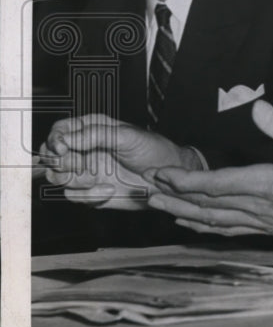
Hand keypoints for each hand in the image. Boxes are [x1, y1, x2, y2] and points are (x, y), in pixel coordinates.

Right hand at [40, 114, 201, 209]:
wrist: (167, 180)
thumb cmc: (153, 151)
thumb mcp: (127, 136)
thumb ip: (95, 135)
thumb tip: (66, 139)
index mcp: (91, 129)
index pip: (59, 130)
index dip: (55, 139)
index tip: (63, 148)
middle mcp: (84, 150)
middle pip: (51, 155)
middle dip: (61, 162)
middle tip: (80, 164)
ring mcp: (86, 172)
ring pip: (58, 177)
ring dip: (75, 179)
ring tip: (95, 177)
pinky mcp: (91, 192)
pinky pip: (74, 196)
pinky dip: (89, 196)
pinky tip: (108, 190)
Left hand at [146, 100, 272, 249]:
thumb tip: (258, 107)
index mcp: (268, 184)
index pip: (217, 185)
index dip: (185, 181)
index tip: (161, 174)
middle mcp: (260, 207)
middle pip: (207, 206)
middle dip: (174, 197)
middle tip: (147, 190)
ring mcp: (263, 222)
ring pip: (214, 221)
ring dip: (183, 213)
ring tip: (159, 207)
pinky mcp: (268, 229)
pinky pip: (229, 231)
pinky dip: (205, 228)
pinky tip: (193, 224)